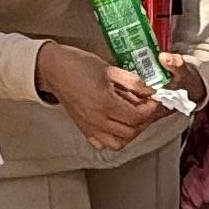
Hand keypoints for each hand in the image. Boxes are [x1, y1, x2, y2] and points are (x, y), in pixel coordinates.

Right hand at [35, 40, 162, 152]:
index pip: (137, 116)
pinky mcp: (84, 129)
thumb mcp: (110, 69)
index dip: (150, 109)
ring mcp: (89, 126)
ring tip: (135, 118)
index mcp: (104, 103)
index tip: (154, 100)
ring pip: (119, 143)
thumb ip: (133, 82)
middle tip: (148, 108)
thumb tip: (149, 91)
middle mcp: (97, 119)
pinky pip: (103, 143)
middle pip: (130, 131)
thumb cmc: (77, 65)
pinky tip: (117, 125)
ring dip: (131, 133)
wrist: (54, 69)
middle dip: (144, 121)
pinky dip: (114, 138)